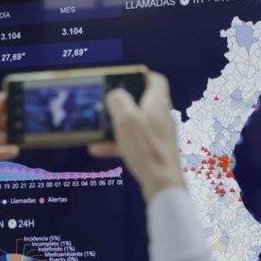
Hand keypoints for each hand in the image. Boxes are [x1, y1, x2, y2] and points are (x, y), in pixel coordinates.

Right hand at [91, 72, 184, 201]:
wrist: (163, 184)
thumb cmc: (146, 149)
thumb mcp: (126, 119)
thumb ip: (119, 101)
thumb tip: (115, 94)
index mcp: (158, 104)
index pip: (156, 80)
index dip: (140, 75)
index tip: (124, 77)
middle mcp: (162, 117)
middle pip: (143, 101)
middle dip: (123, 102)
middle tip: (106, 103)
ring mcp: (159, 135)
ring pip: (136, 124)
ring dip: (116, 125)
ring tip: (97, 129)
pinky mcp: (156, 151)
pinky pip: (134, 143)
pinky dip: (118, 144)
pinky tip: (98, 150)